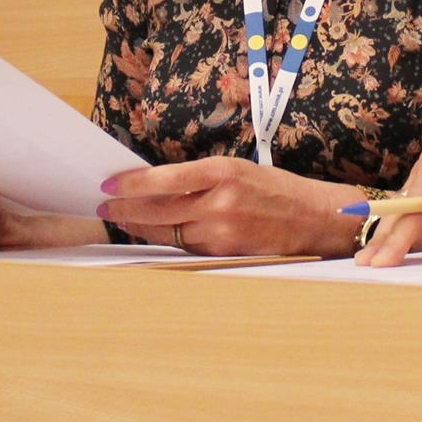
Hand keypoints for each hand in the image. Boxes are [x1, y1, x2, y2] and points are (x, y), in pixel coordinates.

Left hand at [95, 157, 356, 256]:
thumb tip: (159, 185)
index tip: (108, 184)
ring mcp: (222, 231)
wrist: (316, 219)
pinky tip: (154, 234)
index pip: (163, 180)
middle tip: (104, 207)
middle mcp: (219, 202)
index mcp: (223, 172)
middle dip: (125, 209)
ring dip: (140, 227)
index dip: (130, 184)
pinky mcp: (225, 252)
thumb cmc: (278, 190)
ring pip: (167, 232)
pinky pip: (186, 247)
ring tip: (122, 220)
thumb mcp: (239, 169)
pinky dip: (167, 239)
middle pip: (157, 210)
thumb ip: (201, 178)